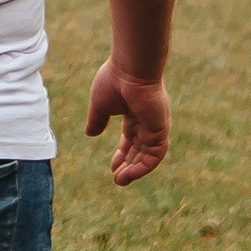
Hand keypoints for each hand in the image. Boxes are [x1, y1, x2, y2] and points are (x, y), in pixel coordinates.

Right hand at [85, 58, 170, 184]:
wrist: (131, 69)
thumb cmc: (114, 81)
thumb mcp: (100, 104)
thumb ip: (97, 120)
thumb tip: (90, 134)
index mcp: (134, 113)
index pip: (131, 139)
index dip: (122, 154)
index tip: (112, 167)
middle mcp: (147, 121)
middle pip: (140, 149)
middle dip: (129, 165)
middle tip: (118, 179)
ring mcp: (155, 125)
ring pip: (148, 155)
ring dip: (136, 169)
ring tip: (121, 180)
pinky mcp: (160, 129)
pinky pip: (155, 154)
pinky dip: (144, 166)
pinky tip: (130, 174)